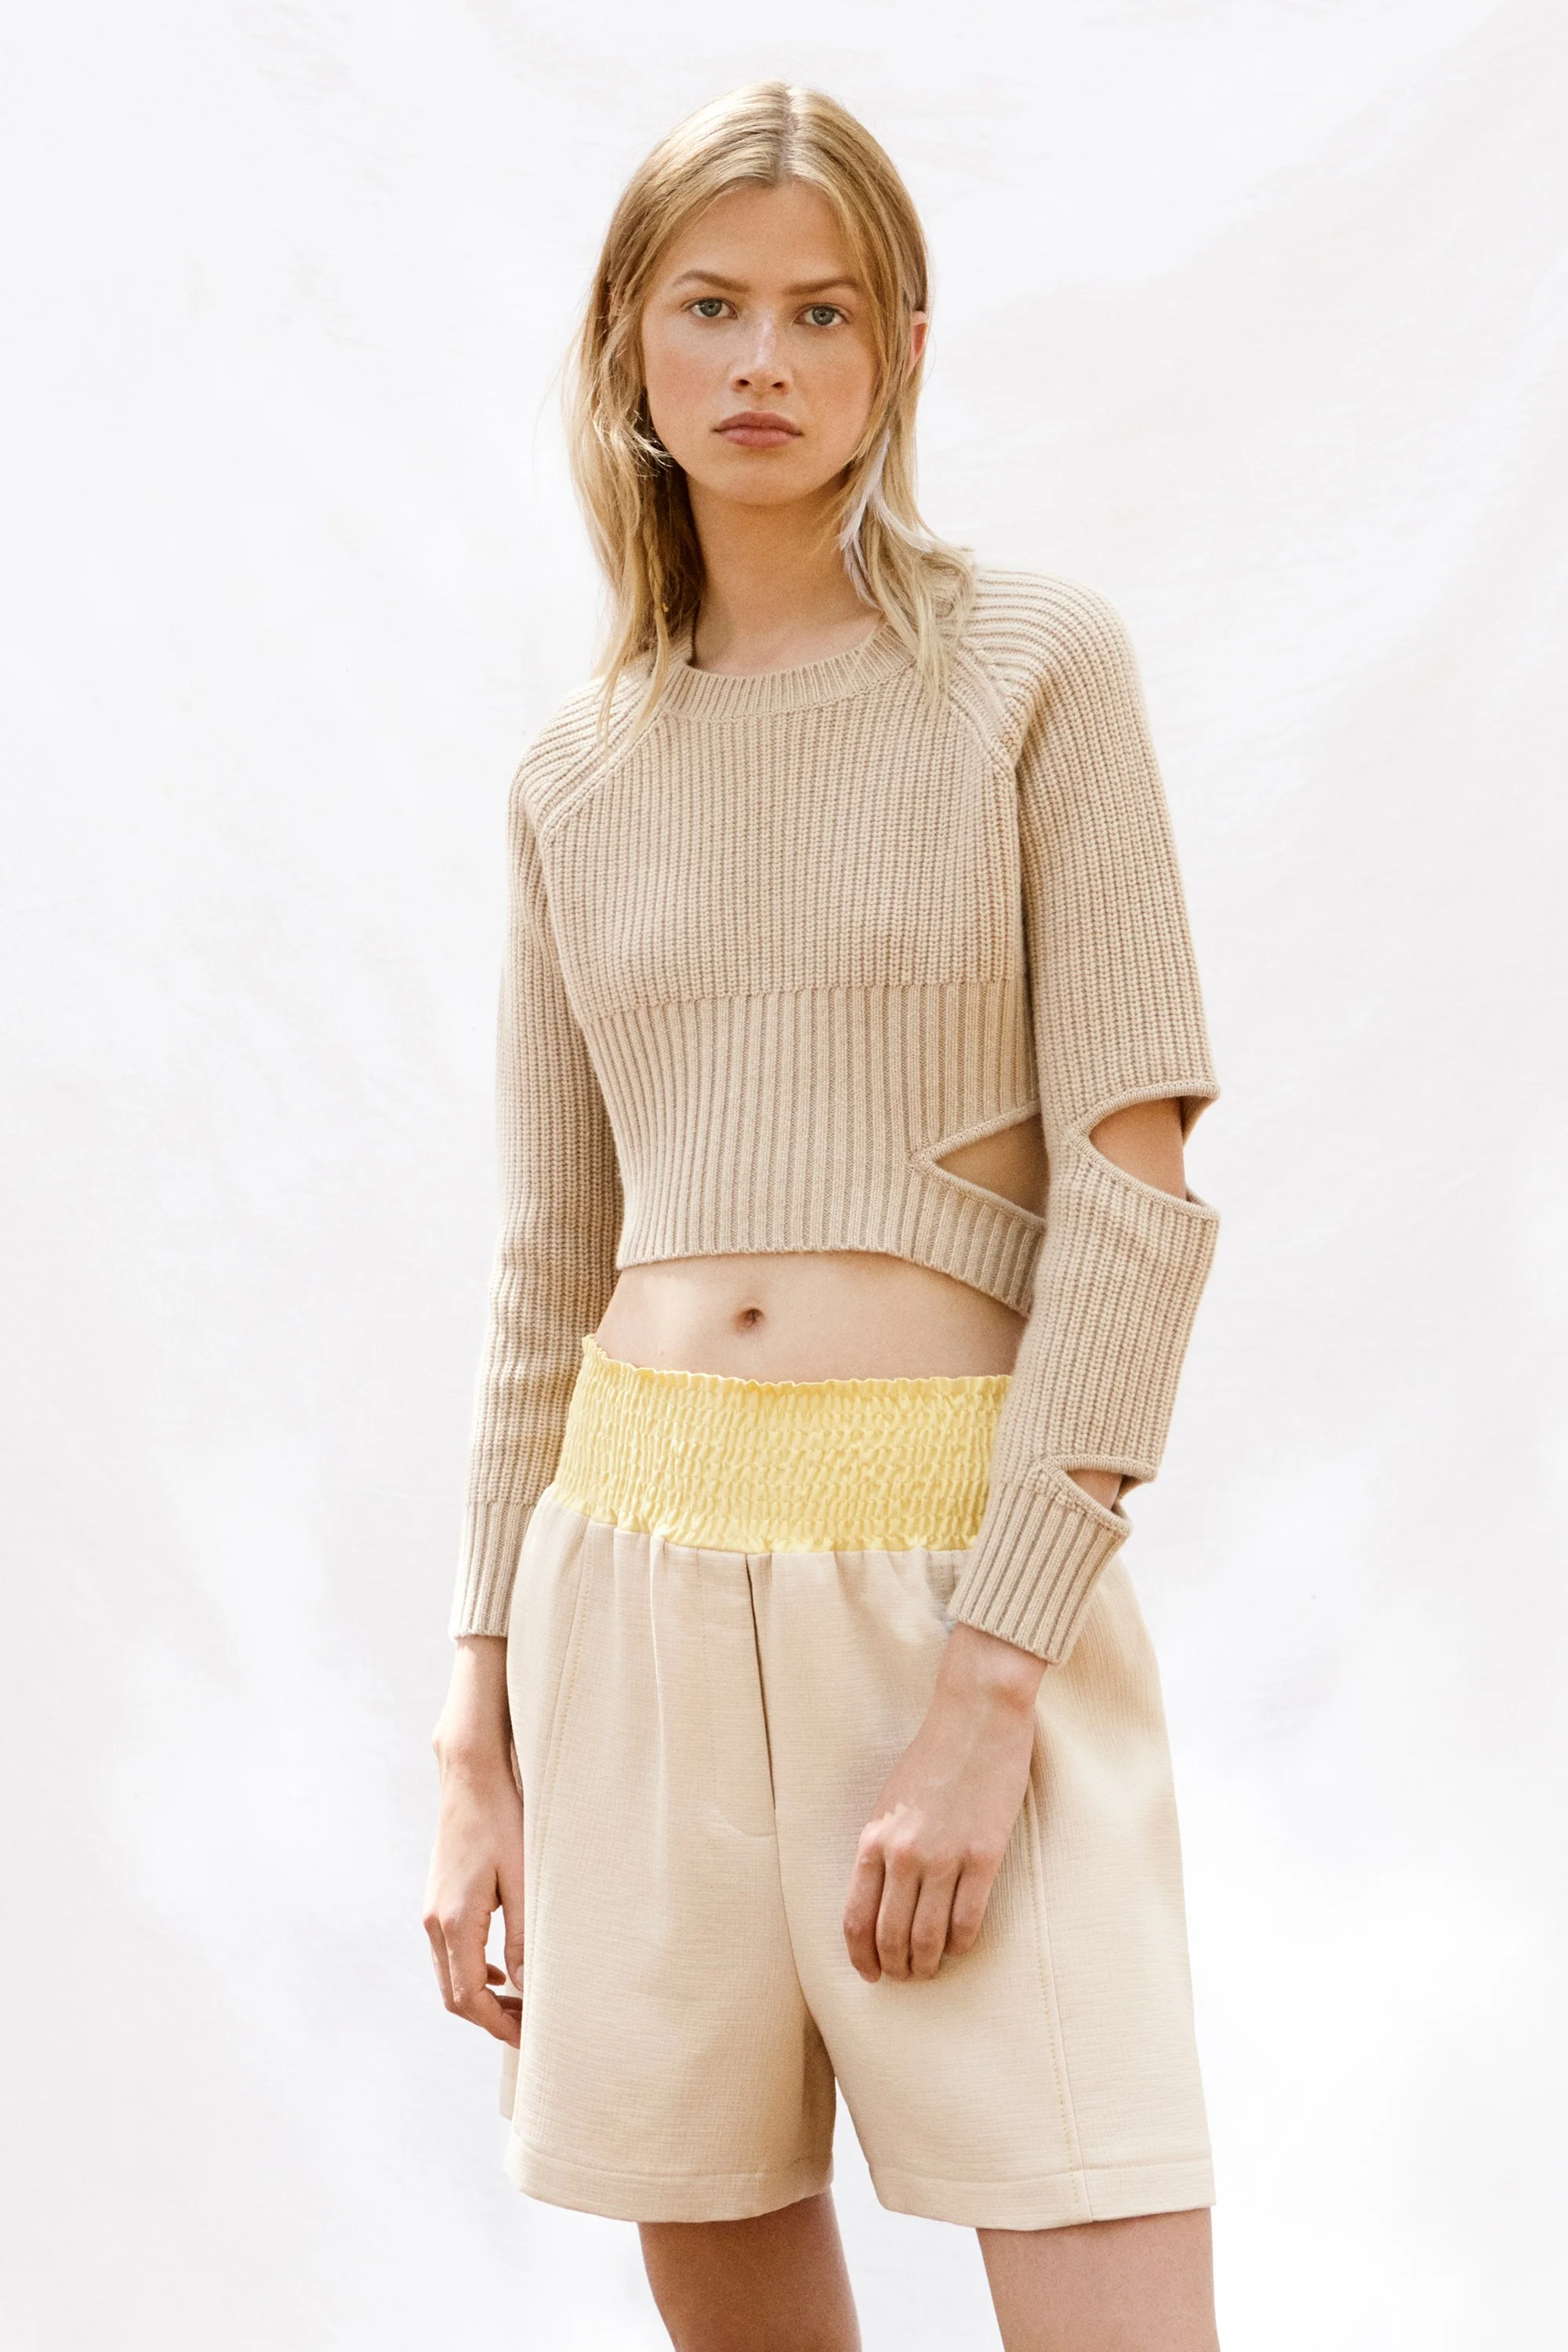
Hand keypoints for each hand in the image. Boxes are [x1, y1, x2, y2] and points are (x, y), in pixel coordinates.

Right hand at [422, 1636, 525, 2045]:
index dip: (500, 2025)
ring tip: (523, 2005)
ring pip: (450, 1975)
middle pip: (454, 1995)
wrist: (471, 1773)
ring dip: (482, 1997)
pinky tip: (504, 1970)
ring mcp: (430, 1909)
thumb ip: (526, 1937)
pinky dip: (474, 1972)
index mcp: (453, 1921)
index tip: (532, 2040)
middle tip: (531, 2030)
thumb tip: (531, 1990)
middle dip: (491, 2019)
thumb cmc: (504, 1819)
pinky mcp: (437, 1898)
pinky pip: (450, 1952)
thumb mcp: (525, 1880)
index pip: (469, 1998)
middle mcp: (433, 1921)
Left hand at [843, 1622, 1044, 1982]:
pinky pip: (968, 1920)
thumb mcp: (889, 1801)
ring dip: (926, 1964)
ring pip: (928, 1937)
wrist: (976, 1718)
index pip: (855, 1918)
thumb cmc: (932, 1756)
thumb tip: (881, 1899)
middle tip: (903, 1977)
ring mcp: (944, 1857)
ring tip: (929, 1970)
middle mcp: (903, 1854)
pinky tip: (960, 1947)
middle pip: (890, 1936)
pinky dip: (961, 1944)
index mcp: (873, 1838)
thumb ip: (881, 1847)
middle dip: (895, 1967)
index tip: (869, 1973)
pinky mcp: (984, 1856)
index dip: (860, 1956)